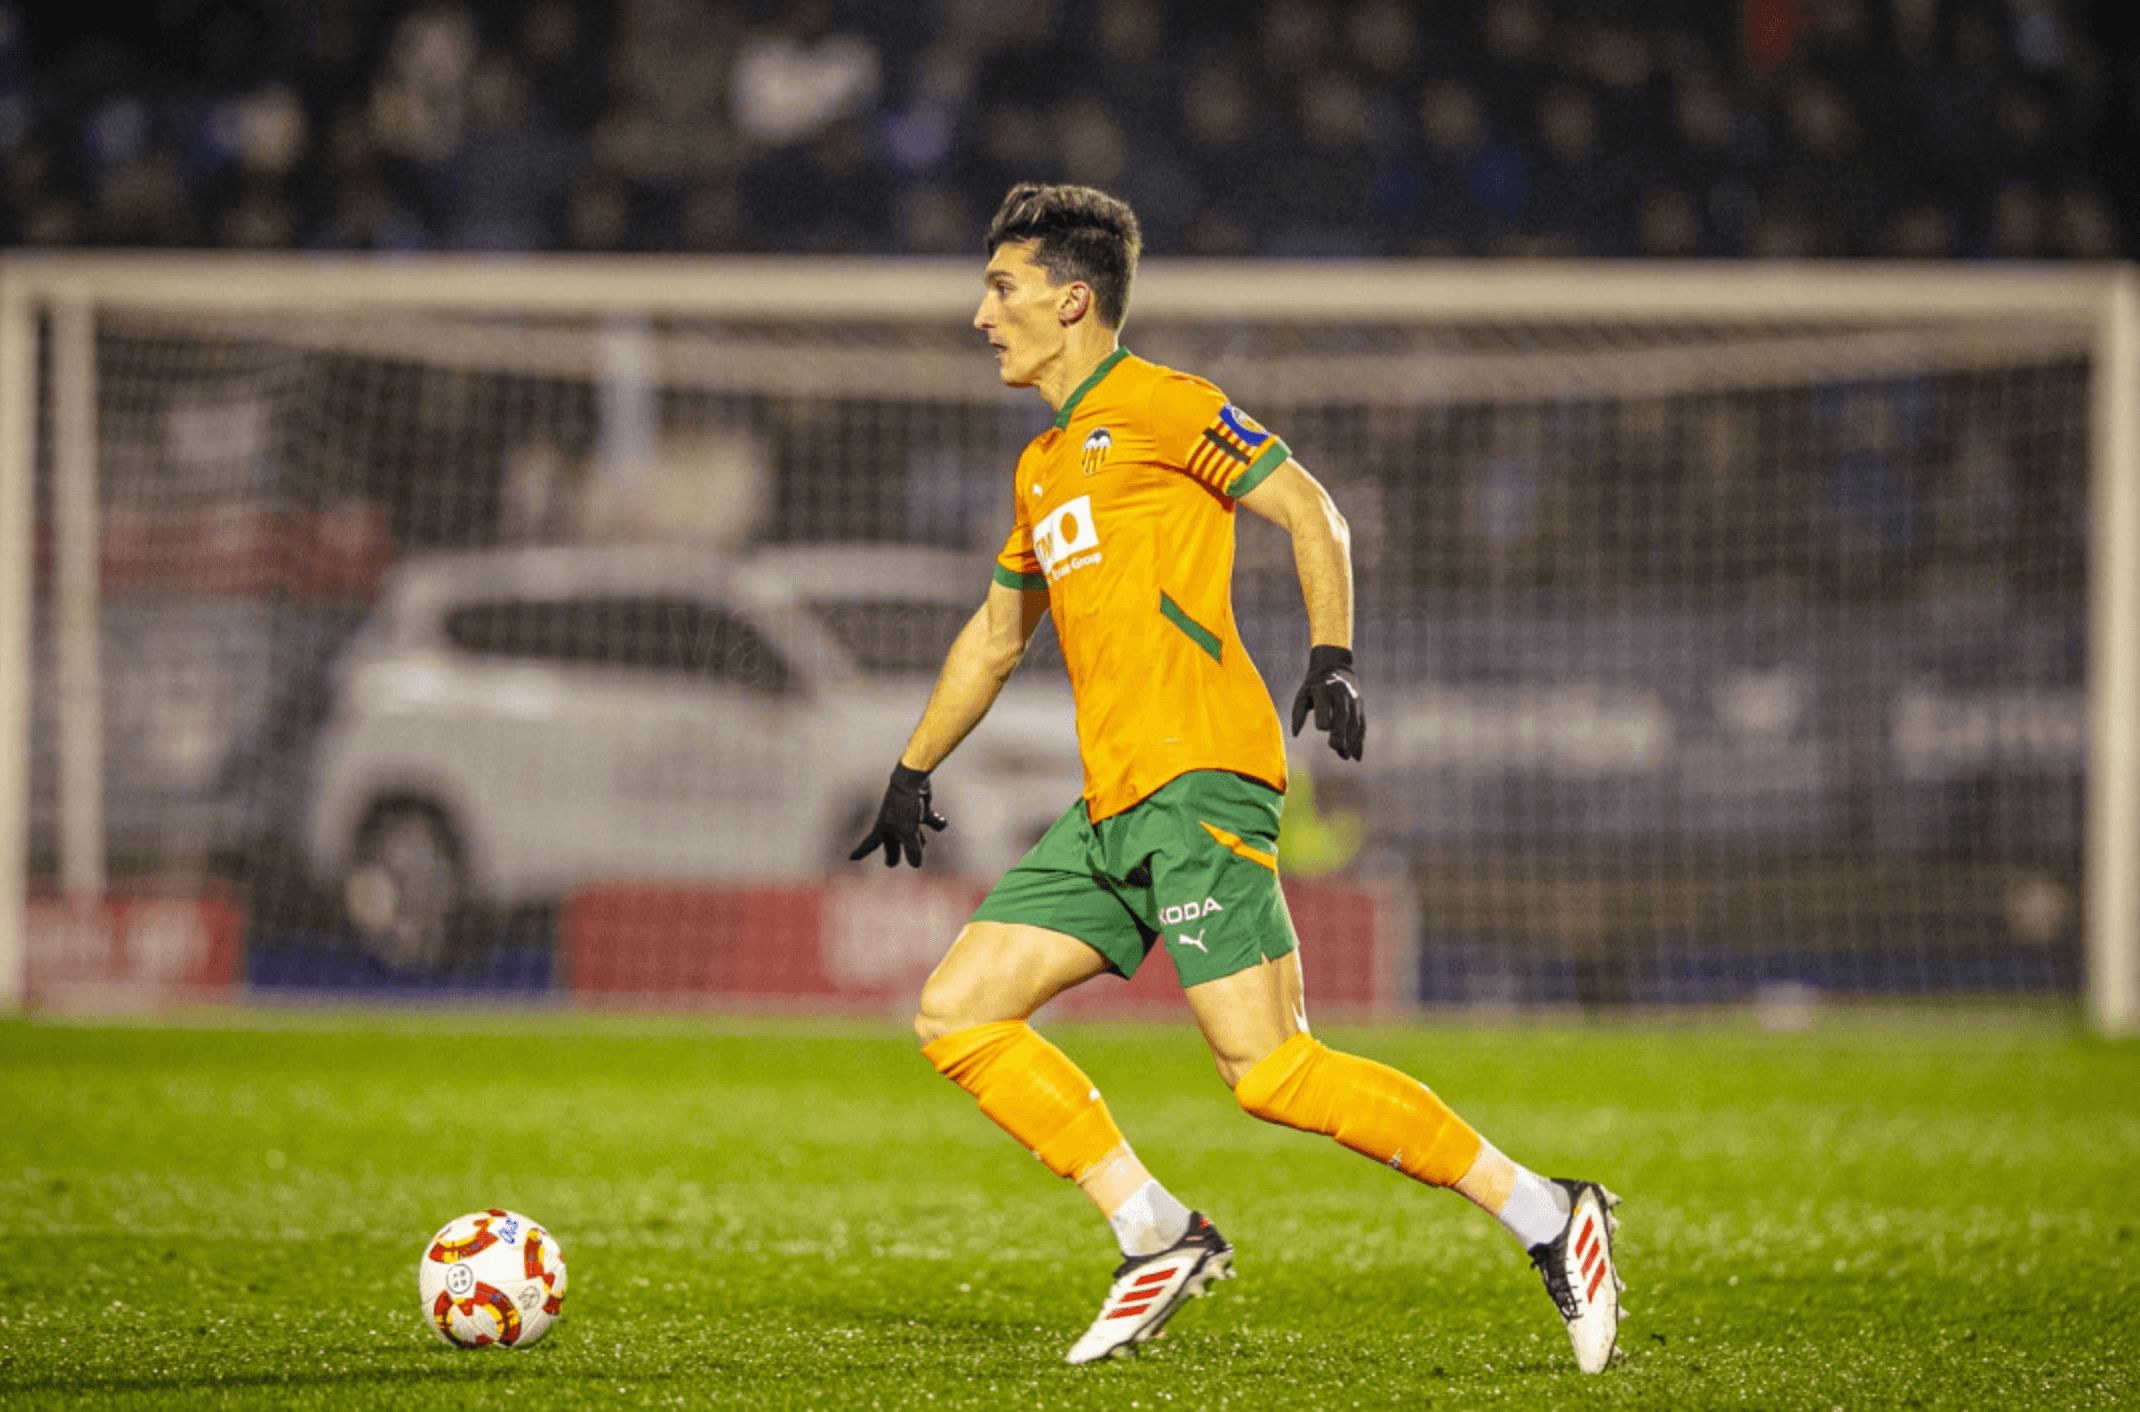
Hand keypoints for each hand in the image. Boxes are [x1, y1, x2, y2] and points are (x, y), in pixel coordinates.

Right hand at [848, 763, 948, 867]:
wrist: (912, 778)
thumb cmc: (904, 805)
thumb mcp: (908, 831)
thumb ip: (913, 850)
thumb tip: (916, 865)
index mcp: (883, 828)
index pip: (870, 844)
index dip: (861, 852)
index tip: (851, 858)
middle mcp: (892, 822)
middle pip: (893, 842)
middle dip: (893, 853)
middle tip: (891, 864)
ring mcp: (906, 814)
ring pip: (912, 832)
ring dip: (918, 839)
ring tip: (924, 844)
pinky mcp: (919, 807)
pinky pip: (927, 819)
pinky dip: (935, 821)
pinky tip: (941, 821)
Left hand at [1289, 645, 1363, 761]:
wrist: (1336, 667)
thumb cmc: (1314, 685)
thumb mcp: (1303, 693)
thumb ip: (1298, 713)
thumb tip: (1295, 734)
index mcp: (1324, 689)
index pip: (1325, 703)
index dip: (1324, 714)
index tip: (1322, 728)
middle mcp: (1341, 694)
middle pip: (1342, 714)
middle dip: (1340, 730)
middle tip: (1334, 747)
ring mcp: (1353, 700)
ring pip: (1354, 721)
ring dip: (1351, 740)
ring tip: (1345, 756)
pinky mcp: (1360, 707)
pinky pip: (1361, 725)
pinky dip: (1359, 741)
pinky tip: (1356, 756)